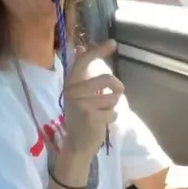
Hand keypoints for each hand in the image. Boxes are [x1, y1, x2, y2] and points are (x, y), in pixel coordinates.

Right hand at [62, 41, 123, 156]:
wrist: (76, 145)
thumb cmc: (80, 118)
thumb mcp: (78, 94)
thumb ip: (83, 74)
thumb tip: (81, 48)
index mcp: (70, 83)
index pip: (84, 61)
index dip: (98, 51)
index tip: (112, 43)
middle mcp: (73, 91)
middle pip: (107, 79)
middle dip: (117, 87)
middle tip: (117, 93)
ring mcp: (82, 104)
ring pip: (113, 97)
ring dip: (113, 106)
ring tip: (102, 113)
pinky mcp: (91, 116)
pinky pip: (114, 112)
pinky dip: (112, 118)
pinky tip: (101, 123)